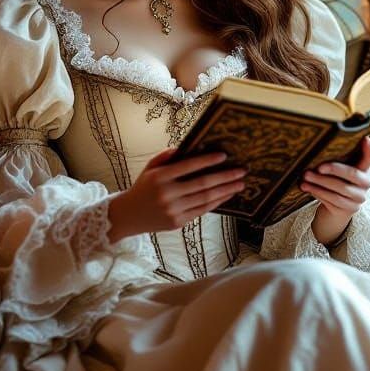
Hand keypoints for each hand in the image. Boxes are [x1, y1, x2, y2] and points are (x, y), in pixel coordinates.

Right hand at [107, 147, 246, 241]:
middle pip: (202, 184)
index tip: (224, 156)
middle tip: (241, 171)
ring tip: (240, 183)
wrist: (128, 215)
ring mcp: (173, 210)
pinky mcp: (177, 223)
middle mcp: (167, 194)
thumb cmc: (143, 187)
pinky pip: (202, 211)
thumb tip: (187, 147)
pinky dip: (216, 202)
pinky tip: (227, 195)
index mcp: (159, 177)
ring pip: (205, 198)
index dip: (207, 161)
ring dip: (225, 190)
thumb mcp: (150, 168)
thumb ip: (166, 157)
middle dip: (224, 177)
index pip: (188, 166)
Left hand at [302, 136, 369, 246]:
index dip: (369, 149)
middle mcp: (365, 185)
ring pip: (339, 189)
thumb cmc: (333, 184)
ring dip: (320, 183)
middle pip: (352, 173)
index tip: (365, 139)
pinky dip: (318, 193)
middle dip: (333, 169)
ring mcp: (358, 199)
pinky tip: (307, 188)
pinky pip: (332, 200)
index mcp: (363, 170)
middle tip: (316, 167)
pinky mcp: (349, 210)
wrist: (334, 211)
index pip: (369, 158)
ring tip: (305, 178)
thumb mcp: (336, 171)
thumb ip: (336, 160)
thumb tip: (321, 143)